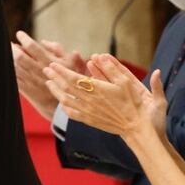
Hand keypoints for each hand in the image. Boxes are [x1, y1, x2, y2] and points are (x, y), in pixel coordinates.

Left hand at [12, 31, 87, 118]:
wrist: (63, 103)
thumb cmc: (68, 80)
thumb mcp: (70, 62)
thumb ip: (58, 49)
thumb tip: (43, 41)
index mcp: (48, 61)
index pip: (32, 46)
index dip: (24, 38)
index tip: (19, 34)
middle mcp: (38, 70)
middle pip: (19, 56)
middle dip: (12, 48)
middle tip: (9, 43)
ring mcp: (31, 81)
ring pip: (15, 67)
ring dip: (9, 58)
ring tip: (8, 52)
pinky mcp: (26, 90)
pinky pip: (14, 78)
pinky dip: (10, 70)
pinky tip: (9, 65)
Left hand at [44, 54, 161, 141]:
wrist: (138, 129)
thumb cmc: (136, 104)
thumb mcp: (127, 82)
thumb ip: (112, 69)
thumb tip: (100, 55)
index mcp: (97, 90)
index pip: (73, 78)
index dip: (61, 71)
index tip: (53, 65)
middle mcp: (89, 101)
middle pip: (66, 88)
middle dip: (55, 78)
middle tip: (46, 70)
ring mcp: (88, 112)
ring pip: (66, 100)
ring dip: (56, 90)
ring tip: (49, 83)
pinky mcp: (90, 121)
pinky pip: (72, 113)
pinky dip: (64, 107)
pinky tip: (61, 102)